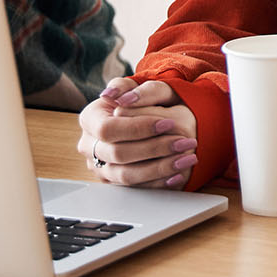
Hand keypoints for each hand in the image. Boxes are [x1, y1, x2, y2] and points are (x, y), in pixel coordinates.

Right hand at [76, 76, 199, 187]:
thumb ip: (125, 86)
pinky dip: (159, 183)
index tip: (168, 123)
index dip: (138, 127)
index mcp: (89, 119)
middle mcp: (89, 146)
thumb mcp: (135, 86)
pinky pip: (136, 189)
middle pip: (118, 154)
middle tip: (184, 142)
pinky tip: (178, 174)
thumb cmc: (139, 100)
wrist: (143, 120)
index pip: (109, 128)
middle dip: (155, 148)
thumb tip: (112, 95)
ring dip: (160, 168)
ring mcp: (100, 167)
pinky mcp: (114, 183)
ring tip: (187, 158)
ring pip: (126, 176)